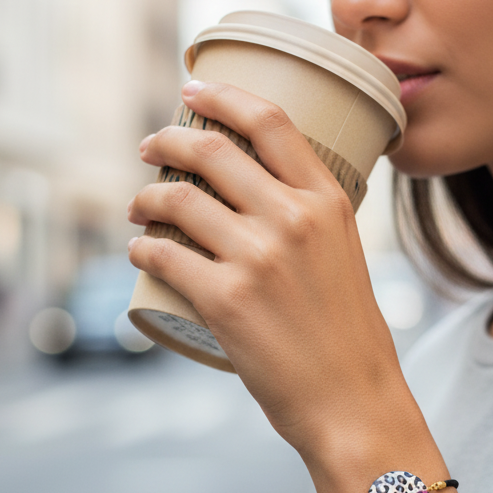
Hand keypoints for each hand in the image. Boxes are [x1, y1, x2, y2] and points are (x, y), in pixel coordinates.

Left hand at [127, 80, 413, 466]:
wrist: (354, 401)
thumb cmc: (349, 335)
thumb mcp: (345, 254)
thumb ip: (312, 218)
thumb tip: (262, 195)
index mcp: (328, 201)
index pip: (270, 121)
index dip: (222, 96)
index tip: (191, 91)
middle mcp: (293, 218)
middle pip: (211, 150)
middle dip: (166, 140)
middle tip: (149, 148)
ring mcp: (257, 258)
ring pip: (177, 200)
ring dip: (144, 197)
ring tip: (138, 207)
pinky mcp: (225, 300)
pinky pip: (162, 256)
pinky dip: (141, 249)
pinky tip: (139, 251)